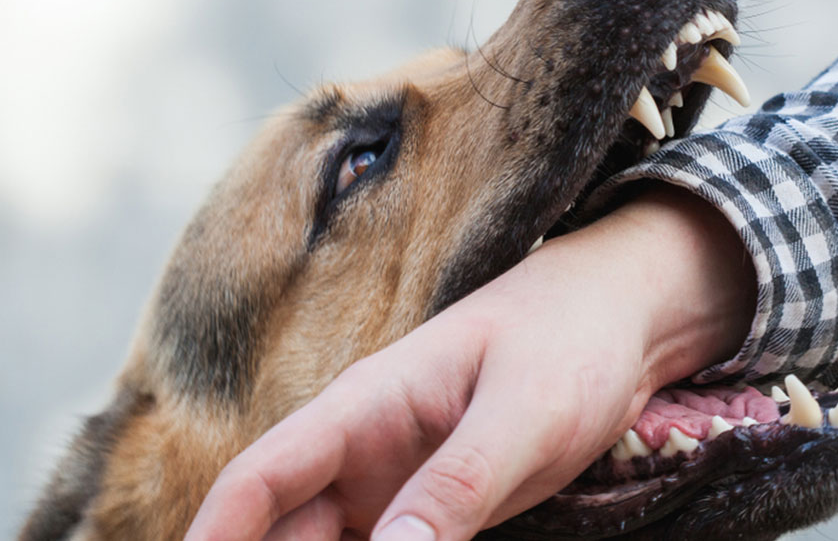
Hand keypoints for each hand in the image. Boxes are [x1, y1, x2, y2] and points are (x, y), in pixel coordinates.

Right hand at [186, 186, 751, 540]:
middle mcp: (364, 448)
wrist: (625, 319)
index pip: (258, 478)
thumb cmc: (571, 342)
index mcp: (365, 407)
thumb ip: (458, 487)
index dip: (212, 537)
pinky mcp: (436, 504)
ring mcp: (397, 478)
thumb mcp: (523, 415)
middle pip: (283, 530)